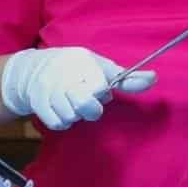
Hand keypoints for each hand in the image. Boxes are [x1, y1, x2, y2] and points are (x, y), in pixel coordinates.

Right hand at [0, 46, 155, 130]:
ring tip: (72, 101)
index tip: (97, 87)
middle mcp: (64, 76)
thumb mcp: (100, 66)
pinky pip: (58, 124)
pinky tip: (62, 109)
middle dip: (91, 109)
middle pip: (86, 107)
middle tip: (87, 99)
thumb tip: (153, 79)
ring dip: (76, 114)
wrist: (33, 69)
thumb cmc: (76, 68)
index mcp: (82, 63)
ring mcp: (48, 91)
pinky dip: (63, 121)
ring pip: (72, 117)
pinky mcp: (37, 104)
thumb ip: (126, 78)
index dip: (101, 91)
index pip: (100, 88)